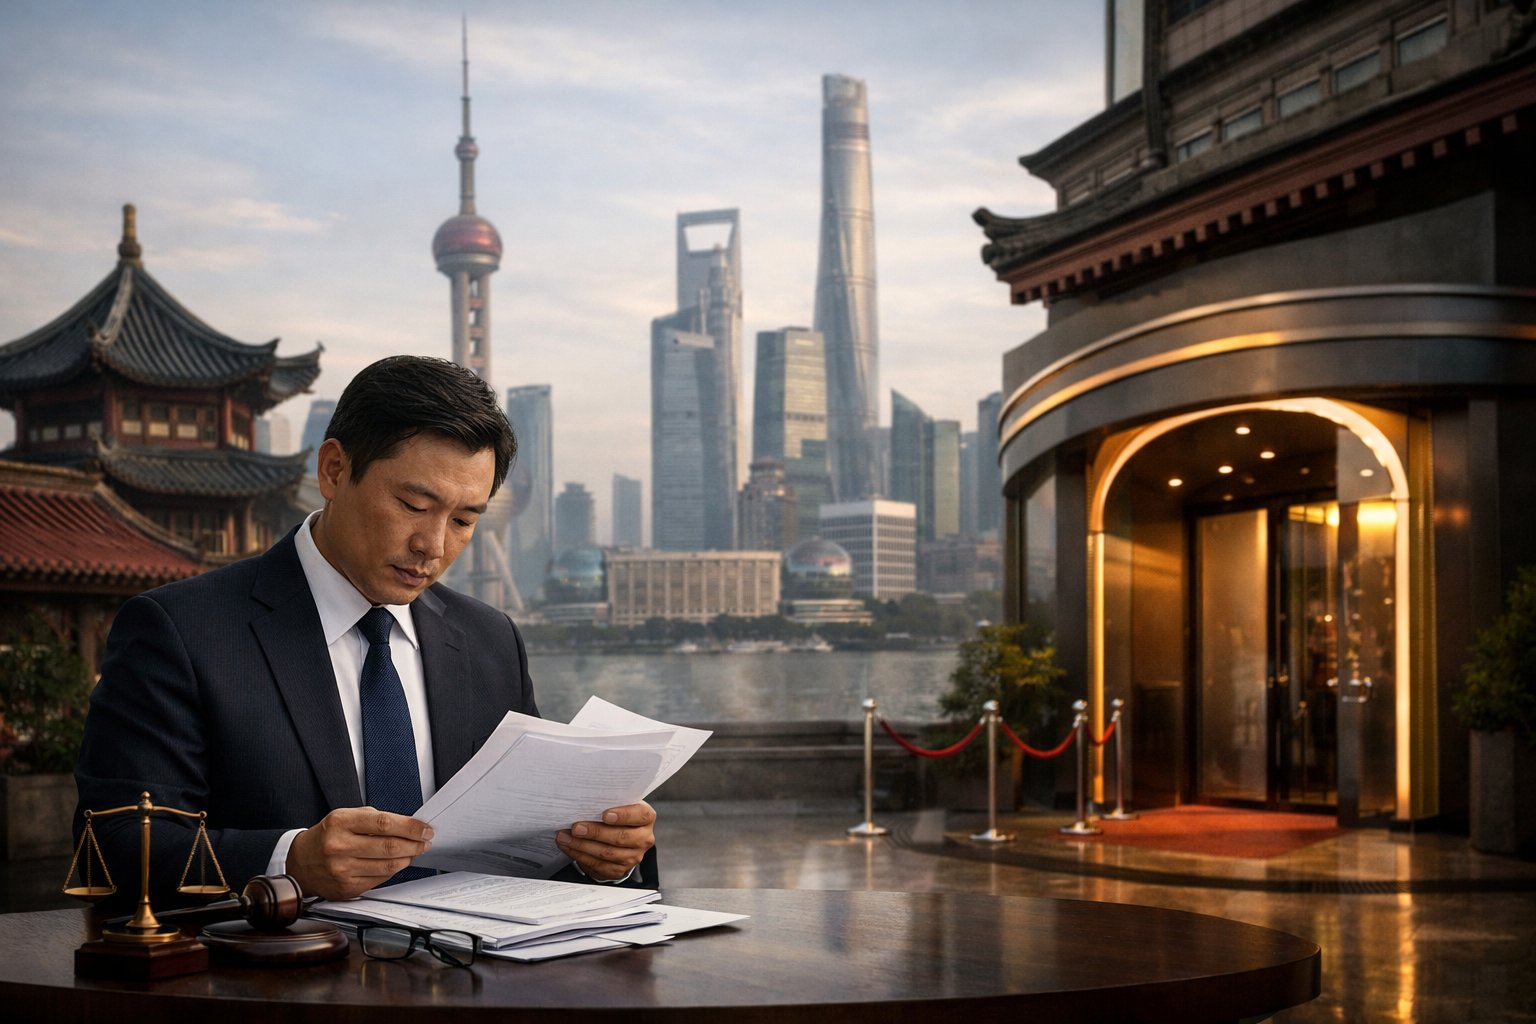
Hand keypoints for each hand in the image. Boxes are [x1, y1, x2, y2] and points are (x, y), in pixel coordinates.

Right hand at [286, 807, 433, 899]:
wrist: (300, 863)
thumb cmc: (328, 836)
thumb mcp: (346, 817)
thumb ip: (375, 819)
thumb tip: (408, 827)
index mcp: (340, 823)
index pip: (384, 824)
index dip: (410, 827)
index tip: (425, 829)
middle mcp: (339, 847)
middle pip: (389, 847)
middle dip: (414, 844)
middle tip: (425, 841)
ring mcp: (342, 870)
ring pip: (388, 866)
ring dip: (407, 858)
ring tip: (414, 851)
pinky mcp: (347, 888)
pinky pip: (380, 879)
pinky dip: (393, 871)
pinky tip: (396, 862)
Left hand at [555, 801, 655, 881]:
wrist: (619, 838)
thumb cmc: (617, 816)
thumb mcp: (619, 805)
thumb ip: (610, 803)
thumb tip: (586, 800)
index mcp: (646, 818)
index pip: (640, 816)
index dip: (624, 815)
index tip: (604, 815)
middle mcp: (643, 838)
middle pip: (620, 837)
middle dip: (595, 832)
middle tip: (576, 828)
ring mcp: (633, 856)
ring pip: (607, 853)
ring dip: (582, 845)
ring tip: (565, 838)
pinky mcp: (619, 870)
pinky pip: (598, 865)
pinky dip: (580, 855)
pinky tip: (569, 847)